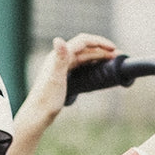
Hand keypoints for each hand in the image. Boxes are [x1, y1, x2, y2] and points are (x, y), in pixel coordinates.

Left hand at [8, 33, 118, 154]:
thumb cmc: (46, 99)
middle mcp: (60, 57)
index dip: (100, 42)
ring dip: (98, 56)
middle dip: (102, 49)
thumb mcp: (56, 78)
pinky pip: (81, 64)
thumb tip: (59, 39)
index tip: (114, 49)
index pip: (83, 41)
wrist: (38, 114)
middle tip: (117, 55)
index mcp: (59, 55)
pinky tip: (98, 69)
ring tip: (112, 61)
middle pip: (85, 47)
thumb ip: (59, 58)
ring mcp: (62, 66)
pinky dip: (92, 63)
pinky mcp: (63, 75)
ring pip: (84, 56)